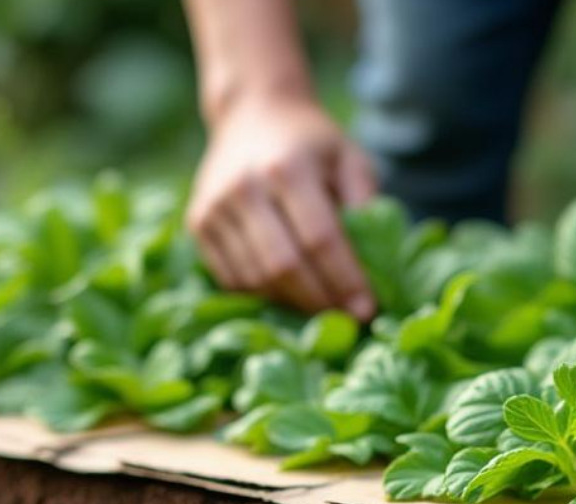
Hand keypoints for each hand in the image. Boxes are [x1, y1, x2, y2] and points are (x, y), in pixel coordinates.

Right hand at [187, 92, 377, 318]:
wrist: (251, 113)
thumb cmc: (311, 142)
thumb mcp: (349, 157)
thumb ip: (366, 202)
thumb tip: (377, 262)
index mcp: (287, 167)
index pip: (320, 239)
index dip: (345, 280)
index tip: (367, 308)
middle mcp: (244, 186)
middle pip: (284, 265)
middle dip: (320, 301)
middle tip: (347, 318)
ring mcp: (215, 206)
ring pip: (255, 278)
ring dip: (292, 304)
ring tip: (322, 309)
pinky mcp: (198, 223)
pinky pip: (231, 278)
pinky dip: (263, 296)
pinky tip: (289, 296)